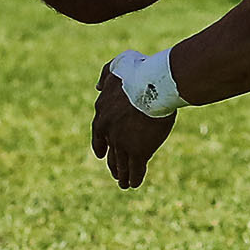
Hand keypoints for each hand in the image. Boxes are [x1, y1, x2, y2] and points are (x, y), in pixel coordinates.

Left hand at [93, 64, 174, 189]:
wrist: (152, 85)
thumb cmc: (138, 72)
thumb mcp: (117, 66)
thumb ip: (105, 75)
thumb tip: (97, 86)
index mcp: (101, 113)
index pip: (98, 134)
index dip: (100, 145)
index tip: (101, 153)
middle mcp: (109, 132)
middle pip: (109, 152)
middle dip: (112, 163)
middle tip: (115, 172)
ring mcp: (122, 143)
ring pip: (121, 164)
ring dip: (122, 174)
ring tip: (124, 183)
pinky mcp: (138, 151)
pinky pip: (135, 169)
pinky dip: (135, 177)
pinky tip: (134, 184)